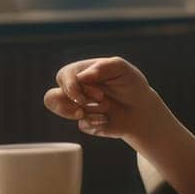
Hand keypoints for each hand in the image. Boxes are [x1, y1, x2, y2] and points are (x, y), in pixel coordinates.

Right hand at [43, 56, 173, 143]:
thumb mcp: (122, 69)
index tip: (100, 94)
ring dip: (85, 113)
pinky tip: (109, 119)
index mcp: (80, 72)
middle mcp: (74, 89)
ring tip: (103, 113)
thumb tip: (81, 76)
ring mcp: (77, 107)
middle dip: (76, 102)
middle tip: (101, 102)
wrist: (142, 109)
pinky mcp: (84, 122)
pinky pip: (82, 125)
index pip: (63, 77)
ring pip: (61, 111)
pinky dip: (97, 123)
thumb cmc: (131, 85)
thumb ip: (102, 67)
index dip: (76, 89)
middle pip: (52, 97)